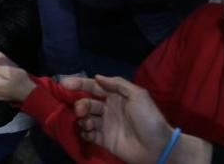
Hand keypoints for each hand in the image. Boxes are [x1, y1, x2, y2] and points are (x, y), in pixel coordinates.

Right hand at [64, 75, 180, 163]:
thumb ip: (117, 84)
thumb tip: (97, 77)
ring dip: (82, 119)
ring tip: (88, 123)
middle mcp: (108, 109)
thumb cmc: (149, 119)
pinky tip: (88, 132)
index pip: (93, 87)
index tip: (64, 84)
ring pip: (85, 118)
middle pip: (87, 103)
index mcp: (116, 96)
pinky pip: (88, 134)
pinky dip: (84, 132)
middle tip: (81, 110)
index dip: (79, 84)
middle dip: (80, 105)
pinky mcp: (104, 140)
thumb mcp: (138, 95)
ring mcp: (106, 125)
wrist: (159, 147)